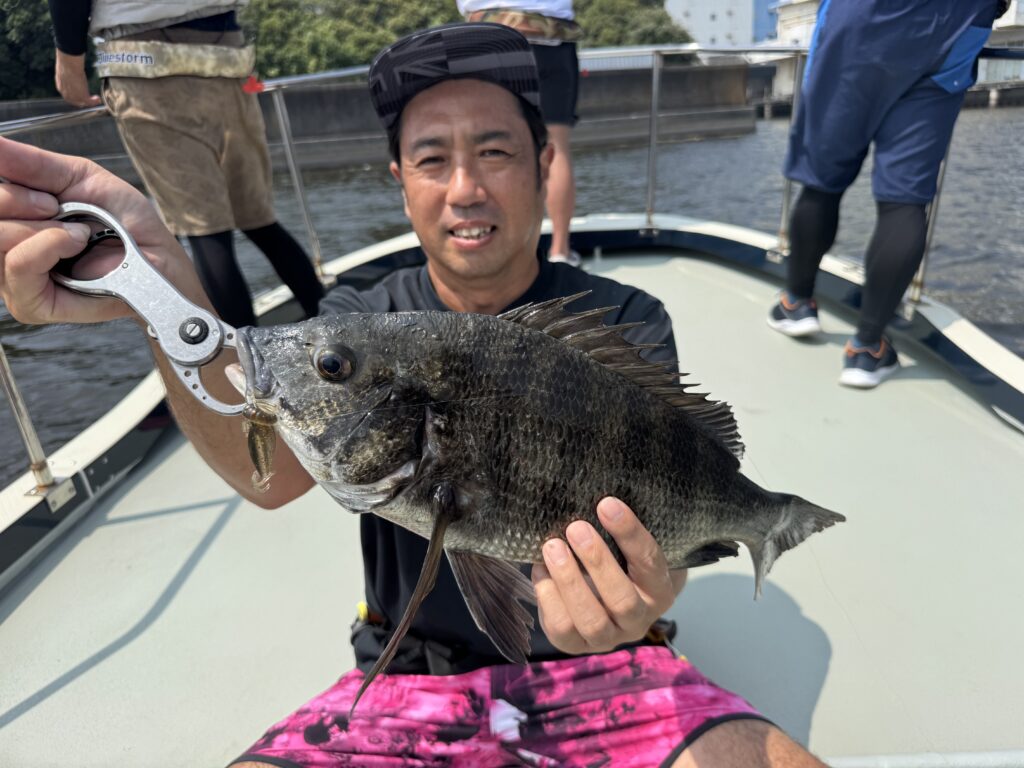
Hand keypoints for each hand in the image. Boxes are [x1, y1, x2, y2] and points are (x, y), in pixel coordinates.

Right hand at [0, 137, 206, 325]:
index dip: (10, 191)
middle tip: (59, 211)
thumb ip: (31, 164)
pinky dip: (49, 245)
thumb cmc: (123, 222)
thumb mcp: (78, 178)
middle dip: (22, 203)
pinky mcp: (28, 304)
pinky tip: (75, 245)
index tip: (49, 197)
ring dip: (42, 227)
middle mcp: (4, 248)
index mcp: (13, 217)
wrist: (157, 256)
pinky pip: (18, 264)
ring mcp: (12, 279)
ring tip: (77, 234)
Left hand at [55, 50, 101, 107]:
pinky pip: (90, 102)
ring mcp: (74, 97)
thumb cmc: (66, 63)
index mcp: (60, 87)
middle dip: (83, 101)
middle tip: (90, 98)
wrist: (68, 65)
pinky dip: (95, 101)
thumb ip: (67, 74)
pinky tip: (98, 99)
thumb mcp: (64, 70)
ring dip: (90, 102)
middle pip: (76, 102)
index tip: (82, 94)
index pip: (68, 96)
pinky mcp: (82, 97)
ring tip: (96, 99)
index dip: (75, 96)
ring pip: (83, 102)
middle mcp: (66, 95)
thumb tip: (70, 69)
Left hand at [532, 497, 686, 654]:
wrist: (606, 596)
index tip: (606, 504)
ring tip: (552, 547)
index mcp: (660, 590)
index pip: (649, 562)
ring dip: (569, 581)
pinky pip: (561, 628)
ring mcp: (607, 638)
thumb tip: (599, 497)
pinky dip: (547, 596)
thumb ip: (620, 530)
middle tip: (575, 527)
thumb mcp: (630, 545)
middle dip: (596, 561)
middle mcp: (638, 620)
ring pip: (590, 620)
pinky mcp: (575, 645)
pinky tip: (540, 568)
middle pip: (621, 599)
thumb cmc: (620, 559)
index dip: (629, 533)